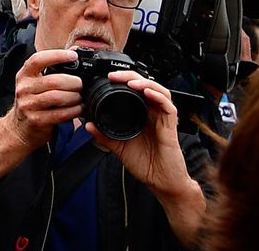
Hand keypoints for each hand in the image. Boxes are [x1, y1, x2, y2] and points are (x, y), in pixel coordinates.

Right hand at [3, 48, 84, 151]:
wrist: (20, 127)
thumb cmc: (33, 101)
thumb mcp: (36, 82)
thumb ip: (53, 68)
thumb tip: (75, 51)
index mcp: (24, 75)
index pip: (38, 59)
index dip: (57, 55)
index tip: (73, 56)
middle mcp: (24, 88)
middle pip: (53, 81)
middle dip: (74, 82)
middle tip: (82, 85)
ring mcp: (28, 104)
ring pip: (57, 97)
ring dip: (75, 97)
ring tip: (80, 97)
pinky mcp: (36, 120)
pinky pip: (60, 114)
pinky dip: (74, 111)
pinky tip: (78, 109)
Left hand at [83, 71, 190, 193]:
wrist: (161, 182)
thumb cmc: (145, 164)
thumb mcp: (119, 147)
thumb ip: (104, 135)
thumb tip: (87, 125)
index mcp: (142, 115)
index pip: (135, 90)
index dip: (123, 80)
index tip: (107, 78)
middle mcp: (153, 114)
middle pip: (147, 86)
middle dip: (131, 76)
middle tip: (114, 75)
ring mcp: (163, 120)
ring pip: (160, 92)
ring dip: (145, 83)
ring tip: (129, 82)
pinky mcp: (171, 128)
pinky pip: (169, 108)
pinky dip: (158, 97)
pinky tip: (147, 93)